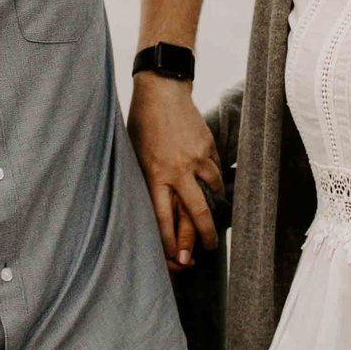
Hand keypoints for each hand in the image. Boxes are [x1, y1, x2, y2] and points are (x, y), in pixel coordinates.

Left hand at [127, 72, 222, 270]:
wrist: (162, 91)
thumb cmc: (141, 125)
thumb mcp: (134, 156)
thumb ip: (147, 182)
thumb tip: (158, 210)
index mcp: (154, 174)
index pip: (163, 217)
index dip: (170, 242)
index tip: (175, 258)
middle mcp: (177, 170)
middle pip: (196, 213)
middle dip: (203, 237)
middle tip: (209, 250)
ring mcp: (196, 159)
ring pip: (211, 194)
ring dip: (213, 209)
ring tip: (211, 220)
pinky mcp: (208, 148)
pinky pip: (215, 172)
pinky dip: (214, 182)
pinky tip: (212, 186)